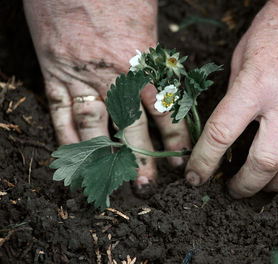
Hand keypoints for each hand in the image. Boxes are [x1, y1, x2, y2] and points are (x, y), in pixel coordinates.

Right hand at [24, 0, 190, 187]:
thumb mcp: (147, 22)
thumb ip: (155, 57)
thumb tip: (166, 84)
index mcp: (142, 60)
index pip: (164, 109)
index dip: (173, 137)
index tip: (180, 158)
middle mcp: (114, 74)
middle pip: (131, 125)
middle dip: (141, 157)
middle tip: (148, 185)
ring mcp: (82, 76)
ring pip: (96, 126)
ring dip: (104, 157)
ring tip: (112, 182)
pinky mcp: (54, 72)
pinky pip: (60, 112)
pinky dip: (66, 137)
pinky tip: (74, 157)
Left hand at [185, 0, 277, 196]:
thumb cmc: (275, 30)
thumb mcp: (240, 59)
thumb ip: (234, 98)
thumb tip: (227, 133)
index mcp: (256, 86)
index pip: (222, 134)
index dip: (203, 162)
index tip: (196, 177)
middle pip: (264, 162)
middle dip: (244, 185)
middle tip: (233, 189)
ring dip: (277, 184)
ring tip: (264, 183)